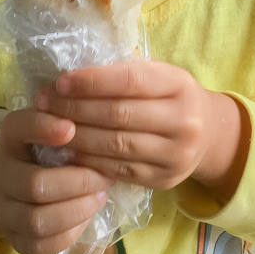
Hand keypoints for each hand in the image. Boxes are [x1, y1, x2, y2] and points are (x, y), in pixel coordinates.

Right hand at [0, 108, 112, 253]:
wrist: (19, 185)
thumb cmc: (47, 146)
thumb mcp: (52, 123)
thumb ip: (68, 113)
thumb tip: (94, 97)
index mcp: (11, 136)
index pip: (21, 128)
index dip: (44, 128)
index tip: (72, 128)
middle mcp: (1, 173)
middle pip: (35, 185)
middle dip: (78, 182)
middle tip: (105, 176)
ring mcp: (5, 210)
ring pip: (38, 220)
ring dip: (77, 209)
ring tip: (100, 196)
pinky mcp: (17, 240)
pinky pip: (42, 245)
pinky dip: (69, 232)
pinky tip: (85, 216)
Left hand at [35, 61, 248, 199]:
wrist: (210, 135)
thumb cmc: (173, 97)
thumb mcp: (161, 76)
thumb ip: (126, 74)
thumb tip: (72, 77)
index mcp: (180, 85)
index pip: (131, 81)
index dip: (92, 81)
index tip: (60, 82)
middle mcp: (183, 121)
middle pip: (119, 115)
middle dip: (75, 109)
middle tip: (44, 103)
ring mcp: (175, 155)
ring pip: (115, 145)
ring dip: (76, 135)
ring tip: (50, 126)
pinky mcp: (163, 180)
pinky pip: (118, 170)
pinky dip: (89, 160)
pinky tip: (68, 150)